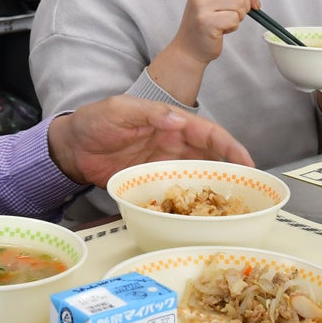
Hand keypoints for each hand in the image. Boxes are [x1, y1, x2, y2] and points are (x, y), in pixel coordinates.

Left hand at [46, 96, 254, 185]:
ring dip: (215, 185)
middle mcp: (172, 142)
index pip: (206, 131)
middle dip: (232, 168)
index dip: (228, 145)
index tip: (246, 161)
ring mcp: (164, 164)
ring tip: (234, 202)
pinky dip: (191, 200)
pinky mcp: (153, 182)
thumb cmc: (94, 121)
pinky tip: (201, 212)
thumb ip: (148, 113)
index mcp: (169, 121)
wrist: (71, 147)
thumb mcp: (119, 110)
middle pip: (209, 155)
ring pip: (198, 174)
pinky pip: (177, 190)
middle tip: (250, 187)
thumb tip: (178, 120)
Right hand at [146, 0, 258, 103]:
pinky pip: (234, 19)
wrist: (189, 47)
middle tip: (233, 15)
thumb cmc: (206, 23)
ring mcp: (201, 6)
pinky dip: (233, 27)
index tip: (247, 4)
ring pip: (240, 4)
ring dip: (238, 17)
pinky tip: (222, 29)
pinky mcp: (206, 22)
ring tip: (226, 21)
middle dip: (244, 5)